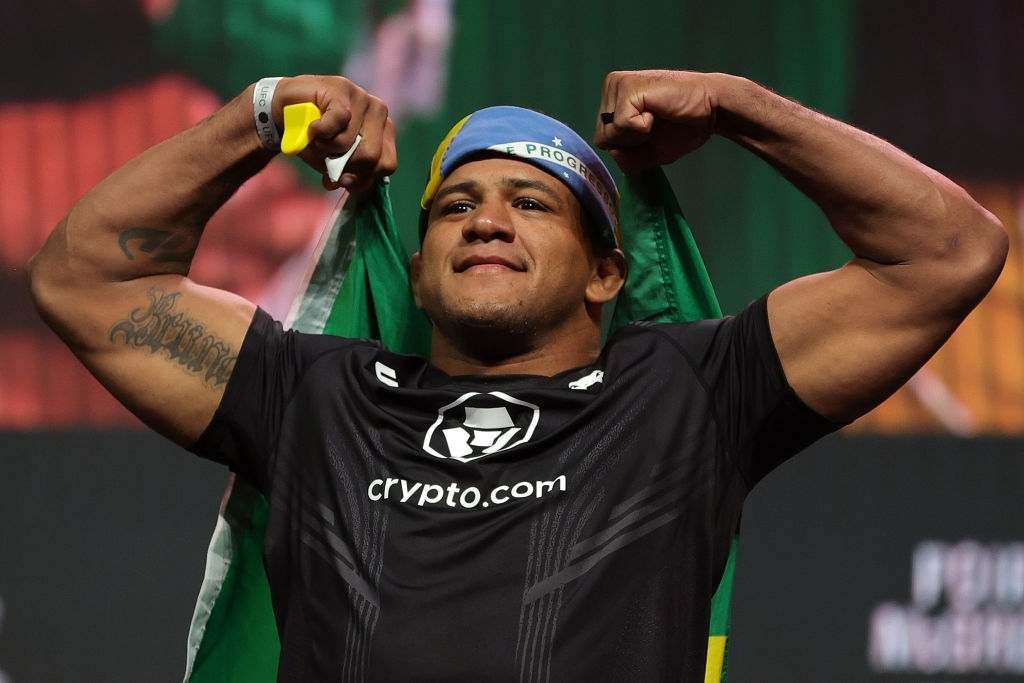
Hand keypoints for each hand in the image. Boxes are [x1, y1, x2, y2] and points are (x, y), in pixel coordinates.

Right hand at [272, 75, 397, 191]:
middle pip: (371, 157)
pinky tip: (313, 127)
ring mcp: (362, 97)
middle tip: (327, 155)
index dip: (363, 178)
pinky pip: (337, 122)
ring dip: (325, 148)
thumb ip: (348, 175)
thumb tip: (347, 181)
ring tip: (317, 137)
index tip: (345, 179)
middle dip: (344, 164)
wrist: (284, 111)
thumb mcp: (334, 164)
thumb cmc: (314, 139)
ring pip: (349, 142)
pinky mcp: (342, 88)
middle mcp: (379, 112)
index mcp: (384, 132)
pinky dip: (319, 132)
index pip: (387, 164)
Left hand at [593, 70, 721, 172]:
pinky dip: (641, 129)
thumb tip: (613, 153)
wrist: (712, 110)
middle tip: (655, 125)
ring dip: (636, 136)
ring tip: (656, 117)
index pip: (603, 140)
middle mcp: (611, 87)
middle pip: (602, 138)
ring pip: (609, 133)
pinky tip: (656, 112)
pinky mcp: (628, 87)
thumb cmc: (682, 128)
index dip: (628, 147)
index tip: (652, 131)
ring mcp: (618, 84)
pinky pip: (621, 126)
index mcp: (613, 99)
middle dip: (630, 143)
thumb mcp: (650, 152)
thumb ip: (627, 159)